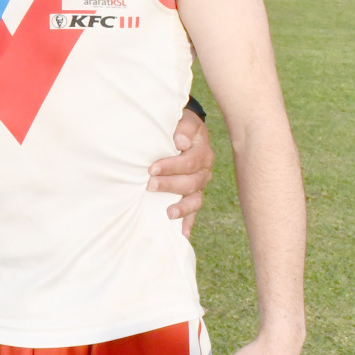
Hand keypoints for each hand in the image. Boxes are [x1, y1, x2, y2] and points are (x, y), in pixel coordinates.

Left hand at [151, 106, 214, 233]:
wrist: (184, 132)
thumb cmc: (180, 126)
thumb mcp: (184, 120)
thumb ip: (184, 128)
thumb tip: (181, 142)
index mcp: (202, 152)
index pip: (190, 161)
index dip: (171, 166)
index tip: (151, 169)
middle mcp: (204, 171)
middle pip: (191, 182)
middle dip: (170, 185)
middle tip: (149, 185)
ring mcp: (200, 185)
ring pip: (195, 199)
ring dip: (182, 208)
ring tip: (168, 213)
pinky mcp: (194, 195)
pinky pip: (194, 211)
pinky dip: (188, 222)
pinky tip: (182, 234)